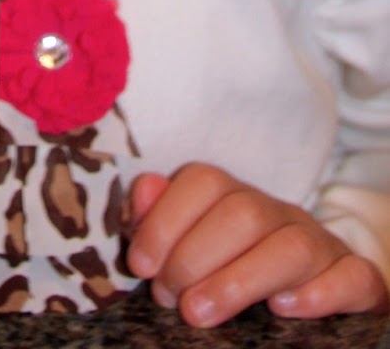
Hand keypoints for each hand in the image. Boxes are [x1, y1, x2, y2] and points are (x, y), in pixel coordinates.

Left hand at [126, 164, 388, 326]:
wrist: (310, 298)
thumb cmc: (235, 272)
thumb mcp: (192, 245)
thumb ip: (161, 218)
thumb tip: (141, 191)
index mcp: (237, 200)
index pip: (203, 181)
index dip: (165, 220)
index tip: (141, 266)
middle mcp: (279, 215)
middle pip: (243, 213)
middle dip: (195, 257)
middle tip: (170, 299)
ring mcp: (320, 246)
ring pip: (292, 246)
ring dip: (240, 280)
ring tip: (200, 314)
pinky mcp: (355, 280)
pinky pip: (350, 276)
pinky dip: (319, 293)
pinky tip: (283, 310)